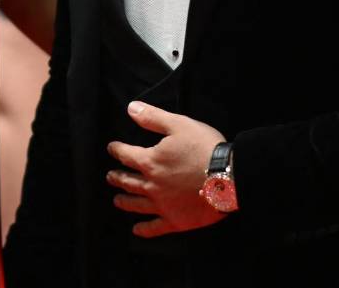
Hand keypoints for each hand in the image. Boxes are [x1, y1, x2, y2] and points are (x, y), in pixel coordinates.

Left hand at [105, 101, 229, 237]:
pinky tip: (137, 230)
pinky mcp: (176, 220)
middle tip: (110, 177)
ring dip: (125, 202)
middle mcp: (152, 185)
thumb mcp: (179, 124)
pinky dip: (145, 229)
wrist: (228, 177)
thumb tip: (131, 108)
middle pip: (128, 181)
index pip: (126, 155)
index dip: (117, 150)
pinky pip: (155, 227)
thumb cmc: (204, 148)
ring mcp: (163, 205)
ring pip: (137, 204)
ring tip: (116, 200)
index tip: (112, 148)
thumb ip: (153, 117)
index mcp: (150, 162)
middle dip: (117, 177)